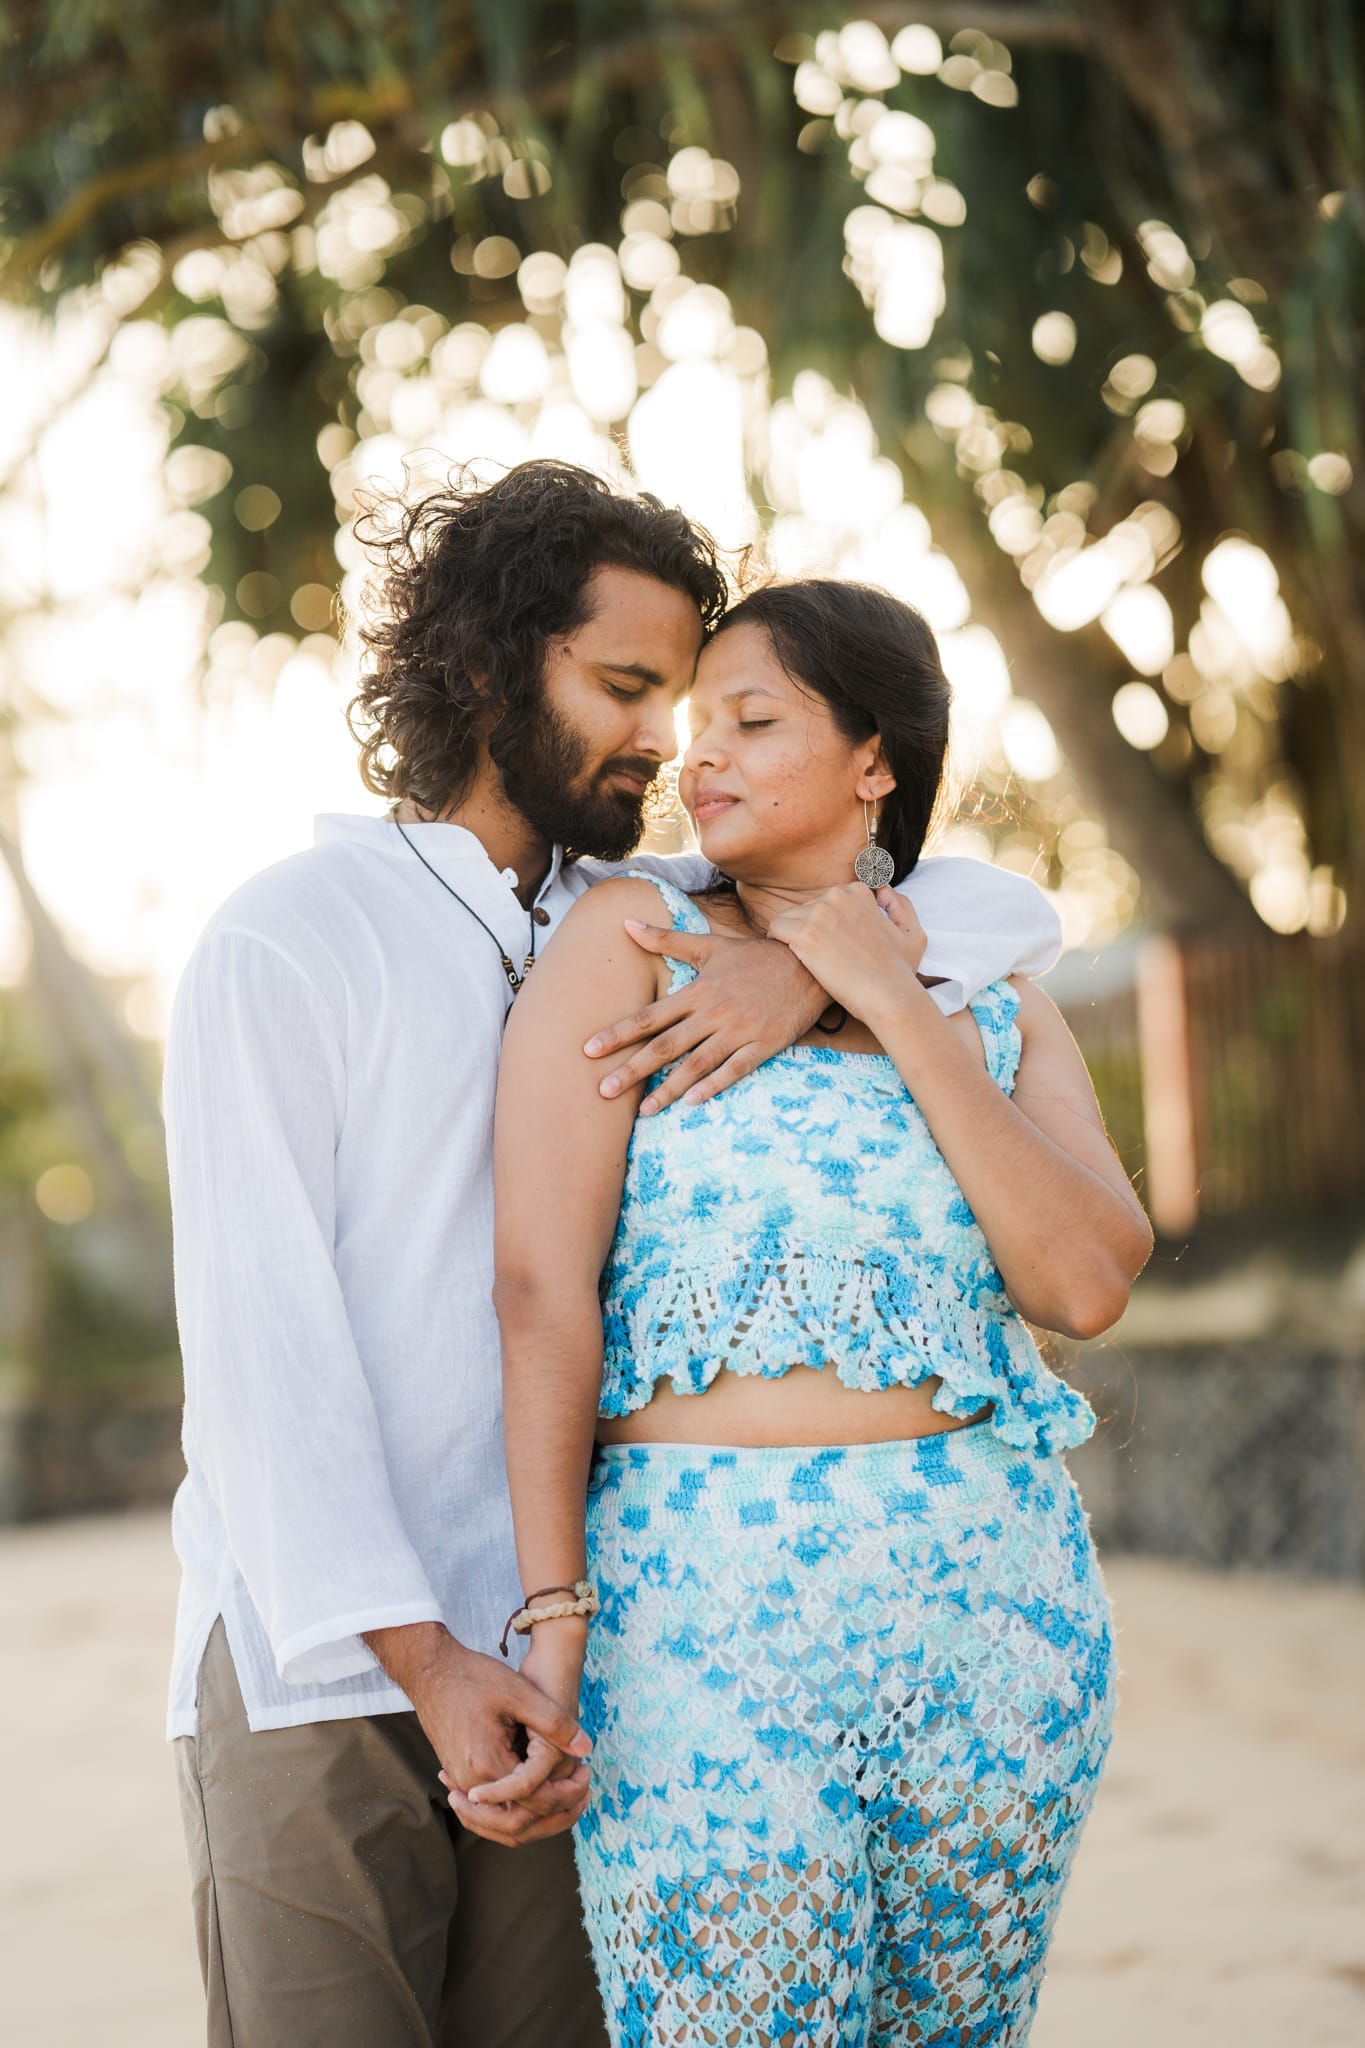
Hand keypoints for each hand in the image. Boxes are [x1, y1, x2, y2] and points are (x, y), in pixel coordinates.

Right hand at [459, 1625, 586, 1809]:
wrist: (430, 1671)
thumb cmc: (474, 1677)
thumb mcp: (520, 1693)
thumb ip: (554, 1723)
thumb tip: (586, 1748)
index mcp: (490, 1765)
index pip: (535, 1804)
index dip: (567, 1796)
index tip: (587, 1775)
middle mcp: (472, 1782)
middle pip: (516, 1825)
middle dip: (555, 1817)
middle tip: (583, 1795)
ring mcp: (462, 1782)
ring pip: (500, 1824)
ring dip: (534, 1819)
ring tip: (565, 1800)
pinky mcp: (459, 1776)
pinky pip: (488, 1811)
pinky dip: (513, 1811)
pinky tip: (536, 1795)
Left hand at [582, 919, 826, 1112]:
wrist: (809, 962)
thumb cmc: (756, 956)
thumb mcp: (711, 944)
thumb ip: (666, 939)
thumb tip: (626, 923)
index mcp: (698, 991)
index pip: (650, 1016)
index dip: (618, 1033)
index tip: (589, 1050)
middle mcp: (714, 1013)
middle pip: (666, 1045)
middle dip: (633, 1069)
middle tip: (603, 1091)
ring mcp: (739, 1031)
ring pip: (697, 1063)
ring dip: (669, 1088)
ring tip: (644, 1110)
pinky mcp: (763, 1045)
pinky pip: (735, 1069)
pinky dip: (715, 1085)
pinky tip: (693, 1102)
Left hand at [766, 885, 926, 1029]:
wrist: (889, 996)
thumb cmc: (901, 972)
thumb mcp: (913, 933)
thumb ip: (900, 906)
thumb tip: (883, 891)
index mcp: (858, 893)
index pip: (827, 901)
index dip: (828, 924)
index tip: (834, 944)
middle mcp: (837, 897)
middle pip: (806, 908)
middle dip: (809, 930)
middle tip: (821, 957)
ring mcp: (819, 914)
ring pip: (788, 918)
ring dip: (793, 937)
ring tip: (806, 960)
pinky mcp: (805, 935)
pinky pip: (775, 929)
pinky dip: (778, 943)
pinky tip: (790, 958)